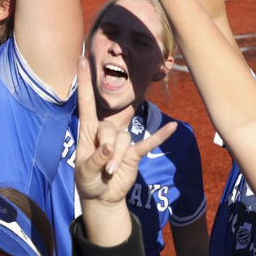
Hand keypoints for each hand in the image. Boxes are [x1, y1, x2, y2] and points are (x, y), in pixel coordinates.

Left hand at [73, 57, 176, 205]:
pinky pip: (149, 142)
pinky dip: (160, 136)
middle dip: (106, 149)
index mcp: (88, 130)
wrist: (102, 196)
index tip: (81, 58)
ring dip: (118, 158)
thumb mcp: (84, 173)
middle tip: (104, 169)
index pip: (85, 101)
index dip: (83, 81)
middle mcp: (105, 131)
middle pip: (108, 128)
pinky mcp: (135, 152)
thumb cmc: (88, 180)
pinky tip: (173, 127)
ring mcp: (122, 140)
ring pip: (124, 139)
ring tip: (112, 173)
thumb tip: (109, 148)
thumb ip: (95, 159)